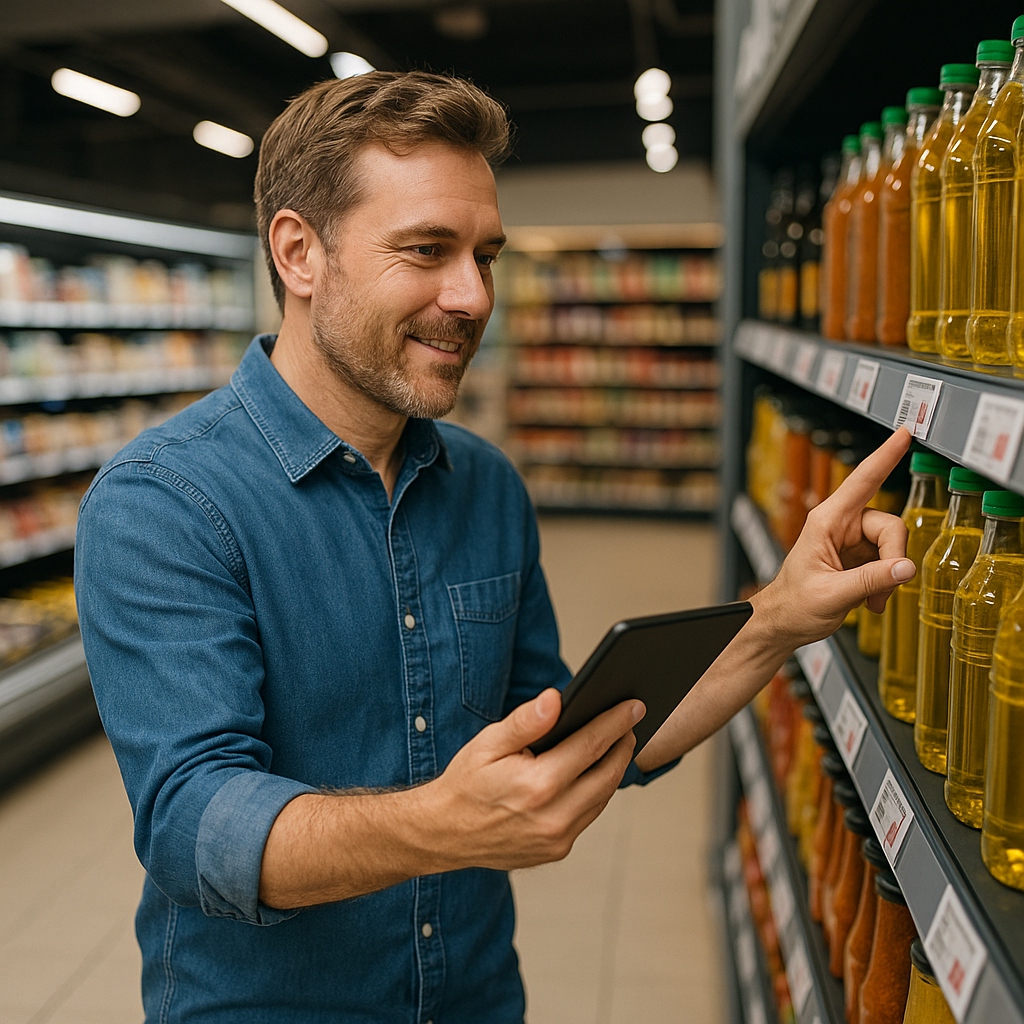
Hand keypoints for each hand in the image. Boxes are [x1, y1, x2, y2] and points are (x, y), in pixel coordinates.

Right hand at [429, 688, 643, 869]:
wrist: (443, 833)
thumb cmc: (465, 784)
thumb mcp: (488, 744)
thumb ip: (525, 721)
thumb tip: (556, 699)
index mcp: (537, 785)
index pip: (591, 746)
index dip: (616, 722)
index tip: (634, 706)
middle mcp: (553, 817)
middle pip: (607, 774)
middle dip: (623, 745)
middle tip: (631, 723)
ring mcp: (557, 839)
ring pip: (602, 798)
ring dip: (613, 769)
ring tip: (617, 743)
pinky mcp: (557, 850)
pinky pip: (588, 815)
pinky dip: (596, 792)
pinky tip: (594, 772)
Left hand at [758, 427, 914, 650]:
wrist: (784, 622)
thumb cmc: (793, 604)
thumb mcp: (832, 594)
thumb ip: (872, 580)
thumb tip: (906, 567)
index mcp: (826, 522)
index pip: (862, 481)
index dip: (885, 456)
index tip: (903, 434)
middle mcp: (841, 525)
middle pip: (890, 526)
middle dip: (892, 560)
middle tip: (881, 591)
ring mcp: (852, 540)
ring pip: (893, 547)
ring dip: (888, 577)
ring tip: (870, 599)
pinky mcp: (860, 557)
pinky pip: (888, 562)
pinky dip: (885, 584)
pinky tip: (870, 600)